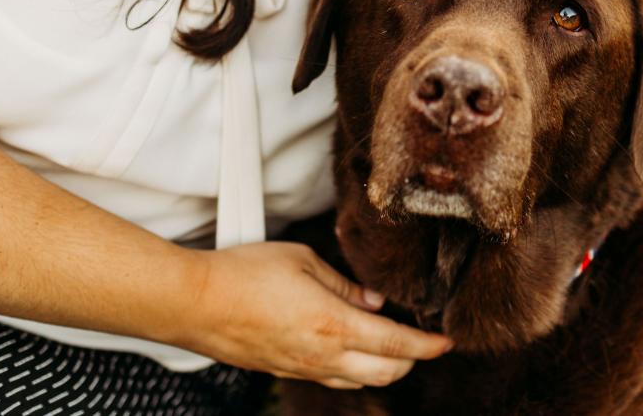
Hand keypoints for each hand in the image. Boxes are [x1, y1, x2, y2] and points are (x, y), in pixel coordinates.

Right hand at [180, 242, 452, 389]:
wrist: (195, 303)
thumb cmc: (243, 274)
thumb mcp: (302, 261)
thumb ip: (344, 284)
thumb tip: (374, 302)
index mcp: (334, 325)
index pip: (398, 346)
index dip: (428, 346)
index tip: (446, 342)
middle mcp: (323, 356)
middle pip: (385, 373)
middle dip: (411, 361)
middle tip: (422, 342)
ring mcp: (302, 369)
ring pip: (359, 381)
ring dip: (382, 368)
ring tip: (390, 347)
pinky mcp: (283, 372)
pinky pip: (331, 379)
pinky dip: (352, 370)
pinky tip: (349, 352)